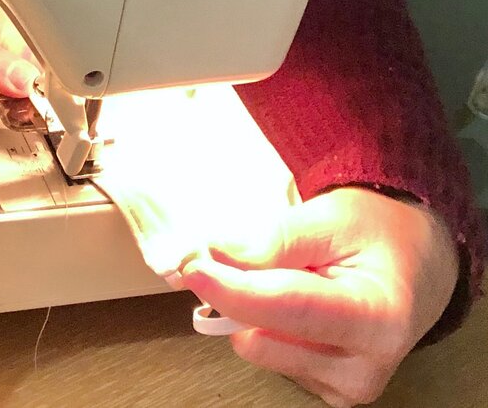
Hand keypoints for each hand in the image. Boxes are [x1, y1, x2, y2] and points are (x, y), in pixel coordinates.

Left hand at [178, 187, 458, 406]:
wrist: (414, 263)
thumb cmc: (379, 234)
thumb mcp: (331, 217)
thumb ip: (275, 240)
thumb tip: (216, 256)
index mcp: (379, 319)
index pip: (291, 309)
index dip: (235, 289)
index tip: (192, 267)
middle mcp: (365, 367)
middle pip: (265, 335)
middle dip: (237, 290)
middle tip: (249, 250)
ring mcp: (343, 386)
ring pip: (257, 345)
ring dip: (253, 304)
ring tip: (294, 273)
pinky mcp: (323, 390)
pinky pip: (266, 352)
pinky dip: (265, 320)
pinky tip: (296, 297)